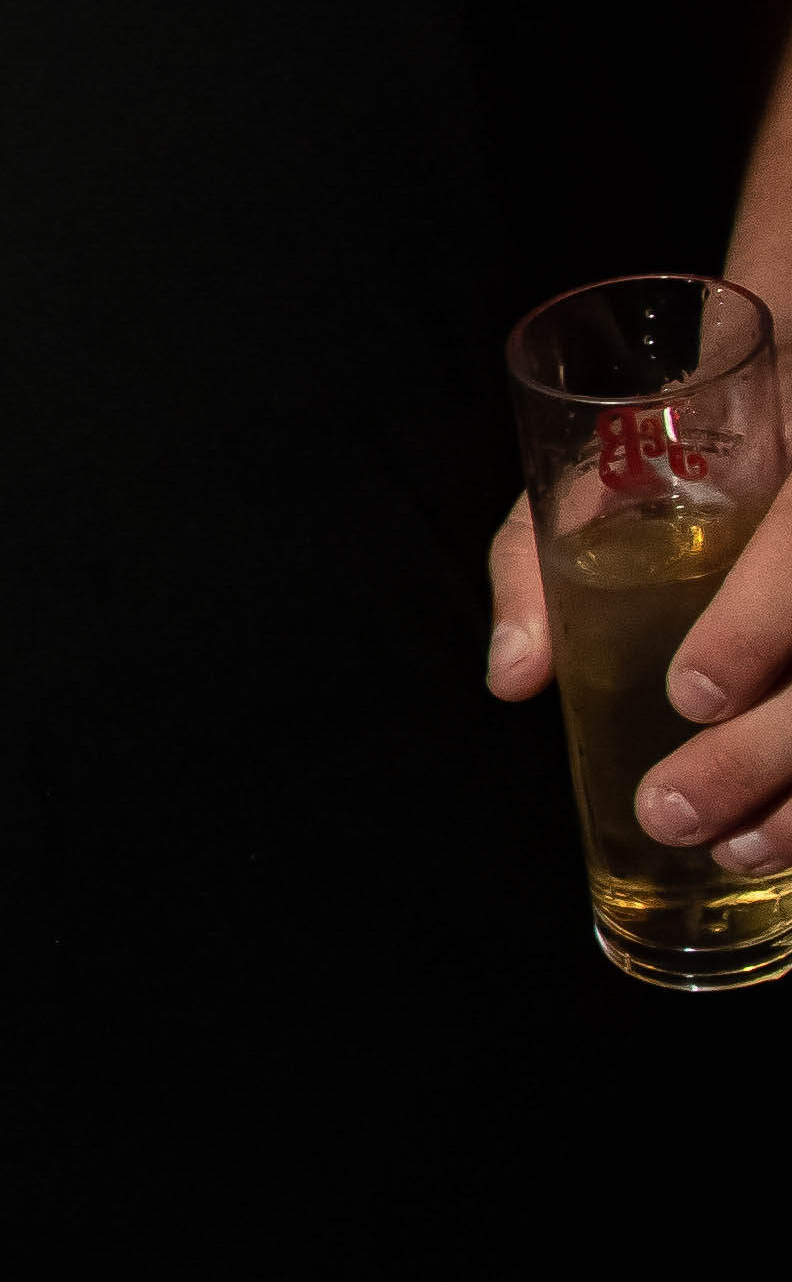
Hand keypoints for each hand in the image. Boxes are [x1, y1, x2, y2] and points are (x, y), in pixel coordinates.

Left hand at [487, 487, 791, 870]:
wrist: (771, 430)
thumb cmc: (681, 455)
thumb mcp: (604, 473)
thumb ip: (542, 553)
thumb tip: (516, 673)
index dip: (756, 625)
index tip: (690, 696)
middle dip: (763, 750)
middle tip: (672, 810)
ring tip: (736, 851)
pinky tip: (786, 843)